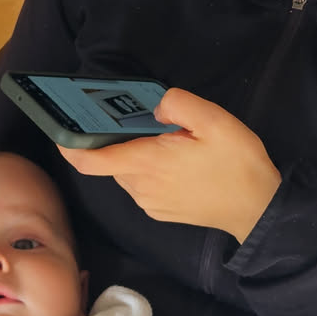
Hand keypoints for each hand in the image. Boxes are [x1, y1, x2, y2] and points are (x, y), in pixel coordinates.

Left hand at [58, 88, 280, 242]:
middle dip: (118, 140)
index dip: (69, 146)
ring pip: (127, 172)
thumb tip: (155, 107)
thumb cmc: (238, 164)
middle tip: (142, 121)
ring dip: (136, 154)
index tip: (58, 130)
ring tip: (168, 140)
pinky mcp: (160, 211)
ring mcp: (150, 202)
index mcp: (148, 163)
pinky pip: (142, 185)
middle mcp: (141, 187)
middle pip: (111, 160)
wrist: (258, 210)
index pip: (91, 160)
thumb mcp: (215, 121)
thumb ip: (178, 105)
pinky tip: (177, 161)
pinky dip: (149, 169)